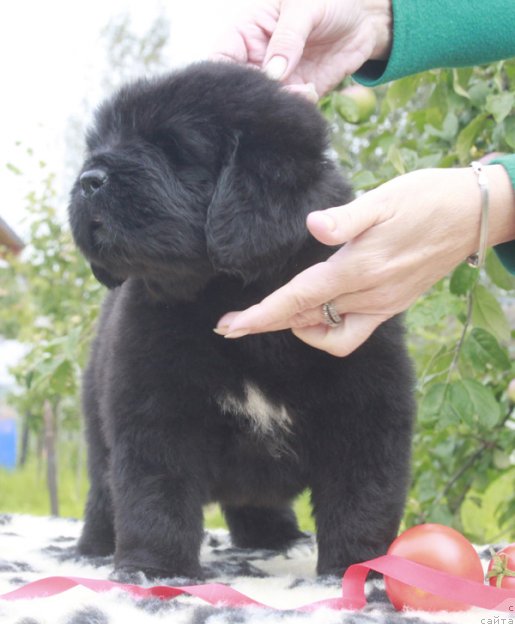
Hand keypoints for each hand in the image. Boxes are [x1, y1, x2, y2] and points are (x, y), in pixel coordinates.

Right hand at [213, 0, 392, 95]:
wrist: (365, 18)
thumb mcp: (304, 6)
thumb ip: (287, 38)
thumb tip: (272, 73)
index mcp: (246, 33)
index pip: (221, 60)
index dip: (223, 76)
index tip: (241, 83)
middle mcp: (257, 60)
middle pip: (240, 89)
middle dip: (255, 95)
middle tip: (277, 88)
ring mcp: (278, 80)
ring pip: (266, 102)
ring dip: (280, 102)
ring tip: (301, 88)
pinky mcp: (299, 92)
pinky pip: (291, 107)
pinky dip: (298, 106)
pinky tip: (310, 90)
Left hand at [215, 165, 514, 355]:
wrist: (471, 216)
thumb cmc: (426, 199)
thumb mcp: (385, 199)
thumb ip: (348, 218)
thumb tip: (314, 227)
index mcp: (358, 268)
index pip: (297, 299)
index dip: (260, 315)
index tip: (228, 328)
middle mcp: (367, 294)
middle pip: (303, 319)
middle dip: (265, 323)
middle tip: (230, 326)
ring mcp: (380, 306)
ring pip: (325, 329)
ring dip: (294, 324)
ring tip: (271, 311)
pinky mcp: (390, 307)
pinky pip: (351, 333)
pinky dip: (326, 328)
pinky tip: (318, 310)